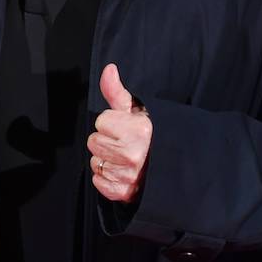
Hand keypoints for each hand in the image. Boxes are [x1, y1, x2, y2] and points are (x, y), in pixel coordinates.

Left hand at [87, 63, 151, 202]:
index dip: (110, 123)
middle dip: (105, 140)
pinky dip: (106, 179)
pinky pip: (98, 182)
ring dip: (105, 159)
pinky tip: (120, 172)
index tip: (124, 128)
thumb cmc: (149, 136)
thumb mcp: (135, 110)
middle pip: (93, 142)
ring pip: (95, 162)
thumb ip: (116, 91)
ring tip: (123, 158)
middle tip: (123, 143)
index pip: (100, 122)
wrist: (168, 167)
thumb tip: (109, 69)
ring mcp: (129, 176)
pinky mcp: (123, 193)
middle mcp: (133, 154)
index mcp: (139, 131)